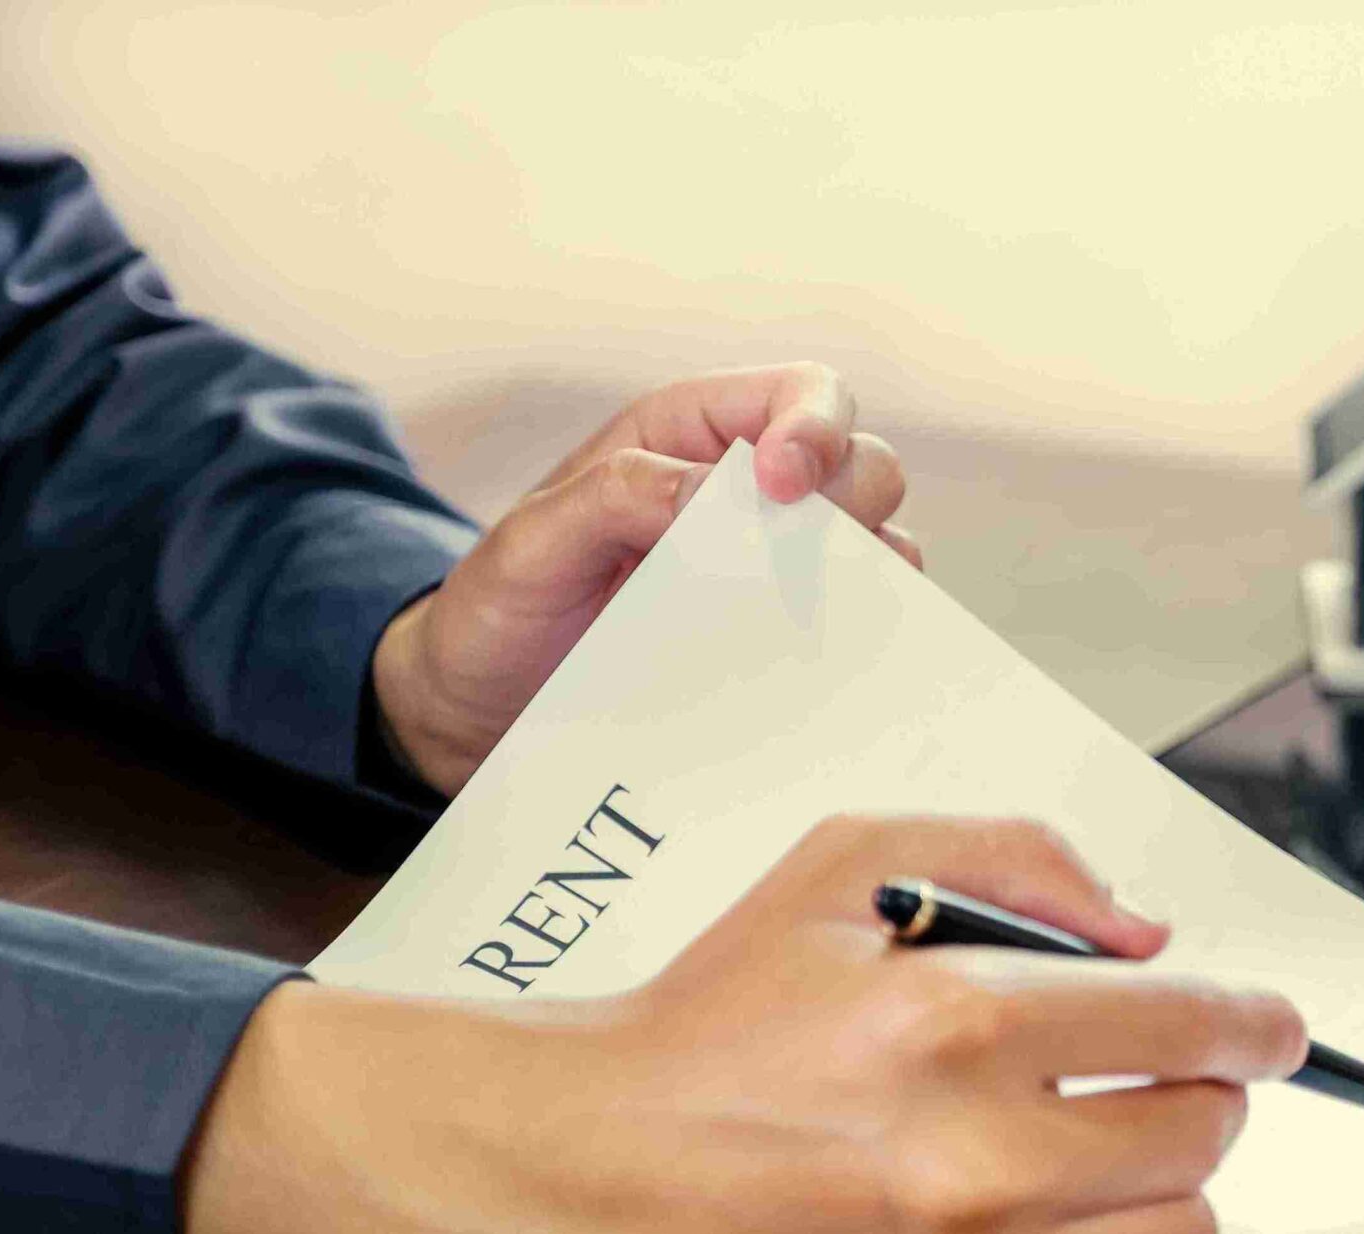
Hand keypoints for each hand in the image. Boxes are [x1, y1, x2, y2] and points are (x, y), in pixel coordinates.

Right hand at [182, 816, 1307, 1233]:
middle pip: (1207, 1138)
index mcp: (961, 1024)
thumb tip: (1144, 932)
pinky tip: (1012, 1221)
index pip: (1195, 1026)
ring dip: (1158, 1188)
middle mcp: (980, 1165)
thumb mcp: (847, 870)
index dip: (1258, 1022)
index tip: (1273, 1027)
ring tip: (1088, 1151)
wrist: (583, 1177)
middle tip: (1148, 1074)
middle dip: (1196, 1092)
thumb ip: (1018, 861)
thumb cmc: (709, 1022)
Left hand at [372, 364, 920, 793]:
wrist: (485, 708)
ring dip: (863, 579)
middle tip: (792, 565)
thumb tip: (719, 491)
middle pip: (864, 466)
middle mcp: (751, 493)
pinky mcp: (783, 638)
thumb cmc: (502, 607)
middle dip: (848, 507)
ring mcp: (775, 570)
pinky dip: (857, 636)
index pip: (802, 394)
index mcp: (693, 434)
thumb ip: (616, 497)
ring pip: (878, 546)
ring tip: (802, 622)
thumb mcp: (532, 542)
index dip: (817, 428)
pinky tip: (819, 665)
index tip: (783, 486)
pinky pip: (857, 623)